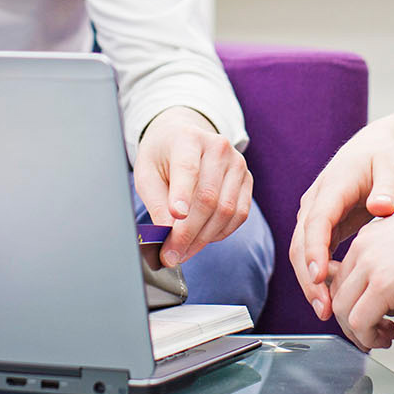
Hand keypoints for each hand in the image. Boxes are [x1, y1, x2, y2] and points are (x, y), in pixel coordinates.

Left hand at [135, 107, 250, 266]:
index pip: (187, 169)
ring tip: (183, 252)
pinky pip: (239, 215)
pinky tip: (202, 238)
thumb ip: (156, 203)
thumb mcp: (147, 173)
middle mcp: (218, 147)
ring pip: (226, 210)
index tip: (175, 218)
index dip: (182, 195)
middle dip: (188, 233)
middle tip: (171, 255)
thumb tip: (166, 235)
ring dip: (203, 239)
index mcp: (188, 139)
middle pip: (208, 198)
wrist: (183, 139)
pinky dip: (220, 233)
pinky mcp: (247, 179)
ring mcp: (237, 163)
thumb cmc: (162, 157)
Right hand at [290, 122, 393, 322]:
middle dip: (309, 277)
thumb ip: (389, 187)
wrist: (379, 149)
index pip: (316, 221)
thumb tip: (382, 207)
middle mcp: (316, 201)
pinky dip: (319, 276)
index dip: (314, 250)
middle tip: (325, 308)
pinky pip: (313, 254)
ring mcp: (316, 214)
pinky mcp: (322, 225)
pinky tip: (333, 297)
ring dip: (311, 282)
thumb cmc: (388, 157)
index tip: (320, 276)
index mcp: (332, 185)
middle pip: (300, 242)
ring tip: (327, 311)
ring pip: (301, 252)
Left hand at [327, 203, 393, 350]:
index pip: (343, 277)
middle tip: (372, 334)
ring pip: (343, 310)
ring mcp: (370, 266)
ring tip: (382, 339)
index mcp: (368, 237)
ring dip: (359, 333)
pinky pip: (360, 321)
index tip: (367, 317)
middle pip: (338, 294)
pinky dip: (369, 337)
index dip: (352, 302)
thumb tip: (389, 301)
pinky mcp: (383, 285)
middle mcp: (362, 248)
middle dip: (351, 321)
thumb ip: (392, 267)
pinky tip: (387, 337)